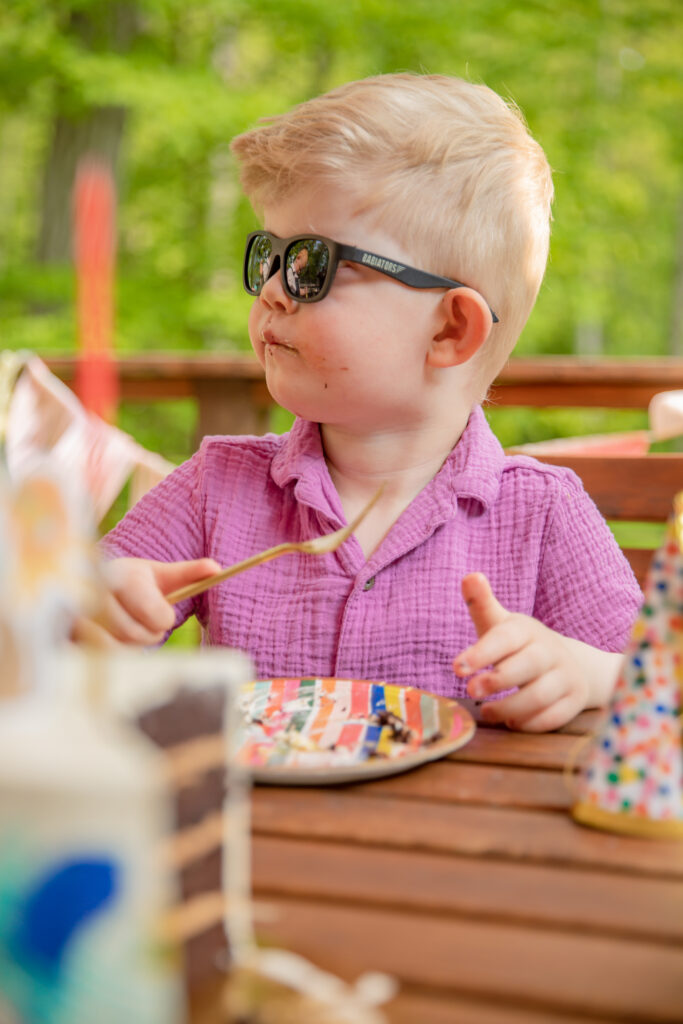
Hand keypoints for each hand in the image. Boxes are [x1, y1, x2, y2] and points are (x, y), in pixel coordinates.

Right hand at [72, 556, 220, 647]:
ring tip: (127, 631)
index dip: (163, 620)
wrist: (83, 584)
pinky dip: (110, 653)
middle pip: (136, 635)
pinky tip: (110, 640)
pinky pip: (96, 657)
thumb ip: (188, 572)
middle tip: (146, 626)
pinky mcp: (66, 635)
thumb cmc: (131, 583)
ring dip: (128, 645)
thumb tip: (217, 568)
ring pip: (116, 648)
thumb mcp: (158, 574)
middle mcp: (96, 593)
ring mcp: (76, 615)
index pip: (156, 613)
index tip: (162, 615)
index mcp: (124, 575)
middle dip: (148, 635)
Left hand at [453, 572, 618, 731]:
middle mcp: (550, 650)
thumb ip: (481, 605)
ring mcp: (566, 676)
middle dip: (496, 680)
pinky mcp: (575, 700)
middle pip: (526, 666)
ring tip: (486, 711)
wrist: (568, 662)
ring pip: (539, 696)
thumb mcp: (500, 624)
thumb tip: (470, 576)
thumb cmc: (519, 645)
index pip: (505, 638)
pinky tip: (512, 722)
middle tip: (470, 691)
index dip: (481, 652)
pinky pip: (554, 717)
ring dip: (509, 708)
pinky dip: (530, 723)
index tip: (456, 667)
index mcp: (526, 630)